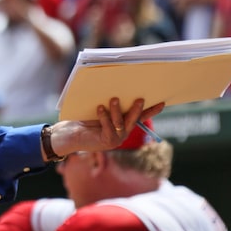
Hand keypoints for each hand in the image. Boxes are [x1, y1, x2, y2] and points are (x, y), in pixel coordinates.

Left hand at [50, 97, 165, 155]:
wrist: (68, 134)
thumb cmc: (82, 119)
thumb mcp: (98, 109)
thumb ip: (109, 103)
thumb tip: (116, 88)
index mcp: (123, 124)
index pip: (140, 117)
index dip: (151, 110)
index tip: (162, 102)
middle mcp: (122, 133)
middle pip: (133, 120)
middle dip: (137, 109)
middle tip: (140, 98)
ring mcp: (115, 139)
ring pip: (121, 123)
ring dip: (117, 111)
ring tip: (113, 99)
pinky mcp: (106, 142)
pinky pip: (108, 128)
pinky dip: (104, 117)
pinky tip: (99, 108)